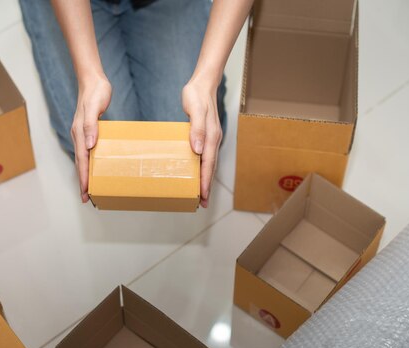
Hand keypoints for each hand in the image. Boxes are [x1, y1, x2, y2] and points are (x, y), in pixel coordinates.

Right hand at [71, 74, 111, 202]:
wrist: (93, 80)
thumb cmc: (96, 93)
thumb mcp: (95, 107)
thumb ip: (91, 126)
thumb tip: (89, 145)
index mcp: (79, 132)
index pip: (81, 160)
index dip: (83, 177)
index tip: (85, 192)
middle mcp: (79, 135)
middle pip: (79, 163)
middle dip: (82, 181)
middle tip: (86, 198)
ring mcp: (82, 133)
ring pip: (82, 159)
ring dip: (85, 174)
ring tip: (89, 188)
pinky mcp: (88, 131)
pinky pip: (87, 151)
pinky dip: (89, 163)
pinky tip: (95, 167)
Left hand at [182, 77, 221, 207]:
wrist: (203, 83)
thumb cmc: (196, 95)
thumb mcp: (195, 109)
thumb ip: (196, 129)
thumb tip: (197, 149)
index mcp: (211, 136)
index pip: (208, 164)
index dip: (205, 181)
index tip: (203, 196)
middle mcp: (213, 140)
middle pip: (211, 167)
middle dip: (207, 186)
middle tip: (203, 203)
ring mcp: (211, 138)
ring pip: (209, 163)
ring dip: (206, 179)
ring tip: (202, 194)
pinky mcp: (206, 135)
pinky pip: (206, 156)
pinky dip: (203, 167)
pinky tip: (197, 172)